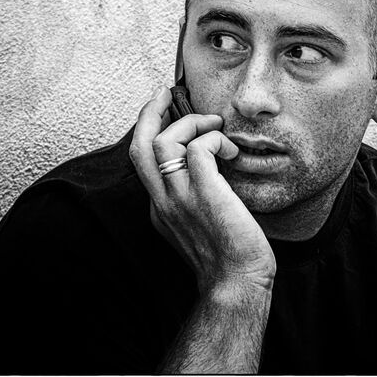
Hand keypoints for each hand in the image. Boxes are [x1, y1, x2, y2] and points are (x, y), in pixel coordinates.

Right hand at [129, 86, 275, 296]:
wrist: (237, 283)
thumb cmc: (228, 256)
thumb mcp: (199, 223)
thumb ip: (195, 196)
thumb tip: (213, 164)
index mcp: (160, 207)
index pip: (144, 159)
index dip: (152, 129)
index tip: (164, 111)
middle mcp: (163, 201)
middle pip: (140, 145)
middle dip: (150, 111)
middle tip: (167, 93)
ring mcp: (180, 198)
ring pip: (164, 141)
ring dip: (191, 123)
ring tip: (214, 127)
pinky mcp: (204, 194)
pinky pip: (198, 148)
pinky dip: (213, 139)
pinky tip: (229, 150)